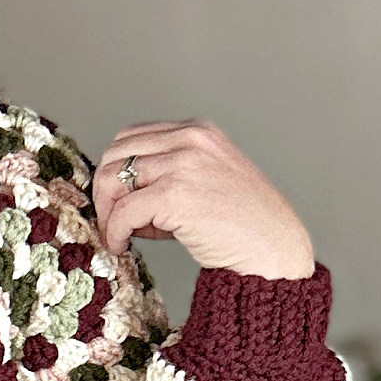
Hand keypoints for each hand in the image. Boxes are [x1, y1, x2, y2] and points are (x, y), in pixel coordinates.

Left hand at [92, 118, 314, 278]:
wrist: (274, 250)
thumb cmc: (245, 225)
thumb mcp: (206, 183)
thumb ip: (167, 179)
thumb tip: (119, 198)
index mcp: (198, 131)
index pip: (132, 137)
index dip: (116, 169)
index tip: (116, 199)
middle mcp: (190, 139)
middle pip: (117, 153)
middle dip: (105, 189)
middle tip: (109, 220)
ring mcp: (184, 164)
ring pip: (114, 179)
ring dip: (107, 211)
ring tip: (117, 234)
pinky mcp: (176, 195)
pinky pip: (124, 211)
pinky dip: (115, 231)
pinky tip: (121, 244)